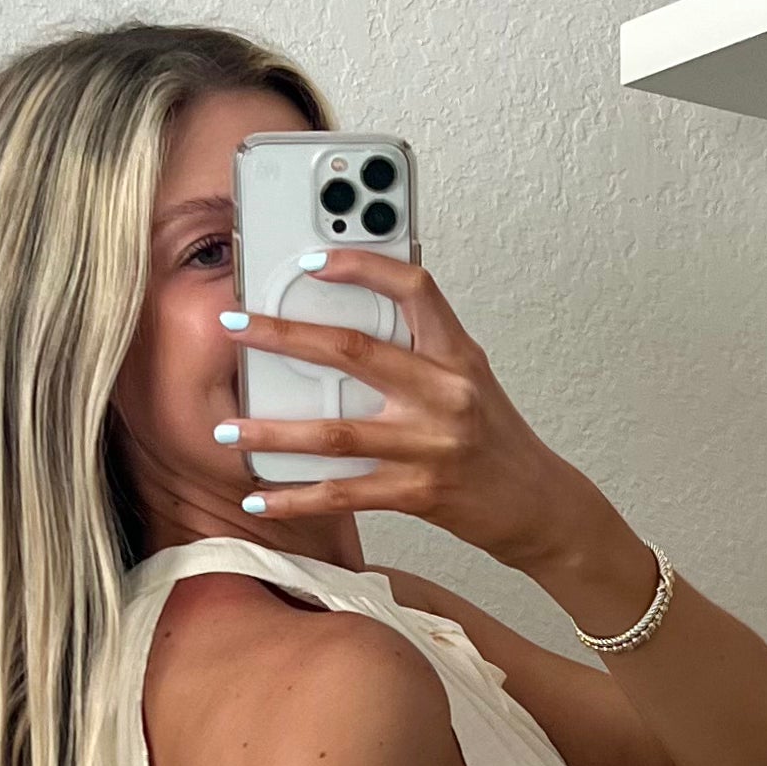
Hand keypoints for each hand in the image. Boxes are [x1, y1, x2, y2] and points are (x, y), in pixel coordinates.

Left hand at [222, 247, 593, 572]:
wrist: (539, 505)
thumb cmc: (497, 440)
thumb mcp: (470, 379)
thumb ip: (419, 352)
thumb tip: (348, 328)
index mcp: (457, 354)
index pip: (413, 288)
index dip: (361, 266)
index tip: (311, 260)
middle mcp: (445, 392)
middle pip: (354, 352)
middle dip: (284, 336)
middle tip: (234, 325)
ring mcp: (431, 444)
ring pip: (337, 433)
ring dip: (274, 431)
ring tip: (228, 430)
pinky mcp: (420, 493)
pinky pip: (345, 494)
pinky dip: (298, 499)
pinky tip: (262, 499)